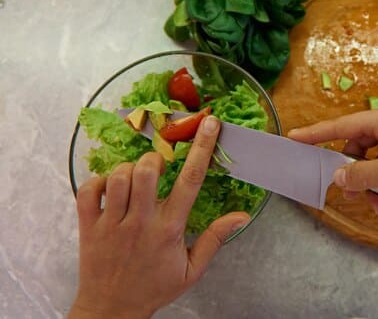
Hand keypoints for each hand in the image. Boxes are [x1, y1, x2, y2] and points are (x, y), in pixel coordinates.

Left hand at [69, 116, 249, 318]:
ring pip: (118, 177)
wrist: (112, 310)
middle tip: (158, 166)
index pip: (190, 180)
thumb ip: (215, 239)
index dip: (202, 148)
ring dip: (128, 169)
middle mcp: (141, 222)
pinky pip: (88, 190)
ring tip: (135, 178)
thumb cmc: (155, 287)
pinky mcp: (89, 226)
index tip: (209, 124)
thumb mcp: (193, 270)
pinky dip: (98, 181)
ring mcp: (112, 224)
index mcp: (170, 229)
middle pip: (146, 171)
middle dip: (155, 158)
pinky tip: (110, 188)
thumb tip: (241, 216)